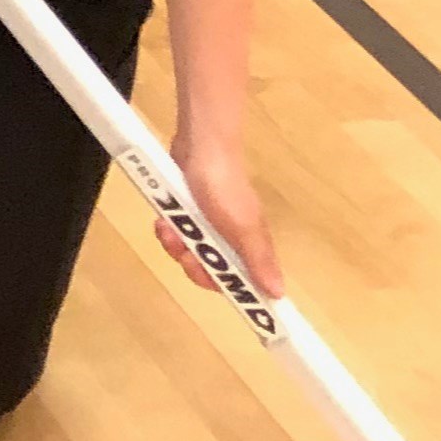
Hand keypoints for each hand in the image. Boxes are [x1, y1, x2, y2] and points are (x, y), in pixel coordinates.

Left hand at [160, 132, 280, 297]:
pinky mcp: (188, 208)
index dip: (224, 286)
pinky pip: (176, 230)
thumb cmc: (225, 188)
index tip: (209, 280)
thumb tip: (279, 295)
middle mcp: (230, 238)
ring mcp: (207, 222)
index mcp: (248, 246)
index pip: (240, 281)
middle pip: (208, 268)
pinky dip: (168, 227)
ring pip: (188, 250)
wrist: (201, 145)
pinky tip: (161, 218)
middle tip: (182, 249)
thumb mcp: (243, 227)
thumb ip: (258, 260)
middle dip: (191, 262)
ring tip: (167, 227)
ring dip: (174, 243)